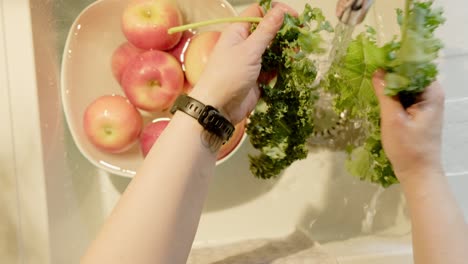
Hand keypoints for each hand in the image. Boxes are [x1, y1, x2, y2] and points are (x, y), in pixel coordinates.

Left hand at [189, 3, 296, 124]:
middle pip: (268, 32)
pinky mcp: (257, 78)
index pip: (259, 12)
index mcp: (238, 32)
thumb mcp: (249, 50)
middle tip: (301, 37)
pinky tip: (290, 68)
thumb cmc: (228, 76)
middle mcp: (244, 44)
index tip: (294, 18)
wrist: (218, 108)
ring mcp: (251, 62)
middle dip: (284, 33)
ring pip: (272, 51)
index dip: (276, 12)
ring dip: (285, 51)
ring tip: (297, 54)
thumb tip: (280, 10)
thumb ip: (266, 30)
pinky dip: (281, 68)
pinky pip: (272, 68)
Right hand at [372, 70, 444, 181]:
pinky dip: (392, 94)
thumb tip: (377, 71)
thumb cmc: (408, 148)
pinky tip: (378, 96)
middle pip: (409, 74)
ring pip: (405, 84)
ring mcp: (426, 102)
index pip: (412, 66)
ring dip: (389, 84)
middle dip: (390, 72)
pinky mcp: (419, 110)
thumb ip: (386, 93)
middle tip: (369, 71)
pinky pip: (404, 95)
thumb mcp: (393, 119)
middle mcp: (431, 93)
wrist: (418, 172)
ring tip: (371, 81)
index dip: (394, 62)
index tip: (375, 61)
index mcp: (431, 92)